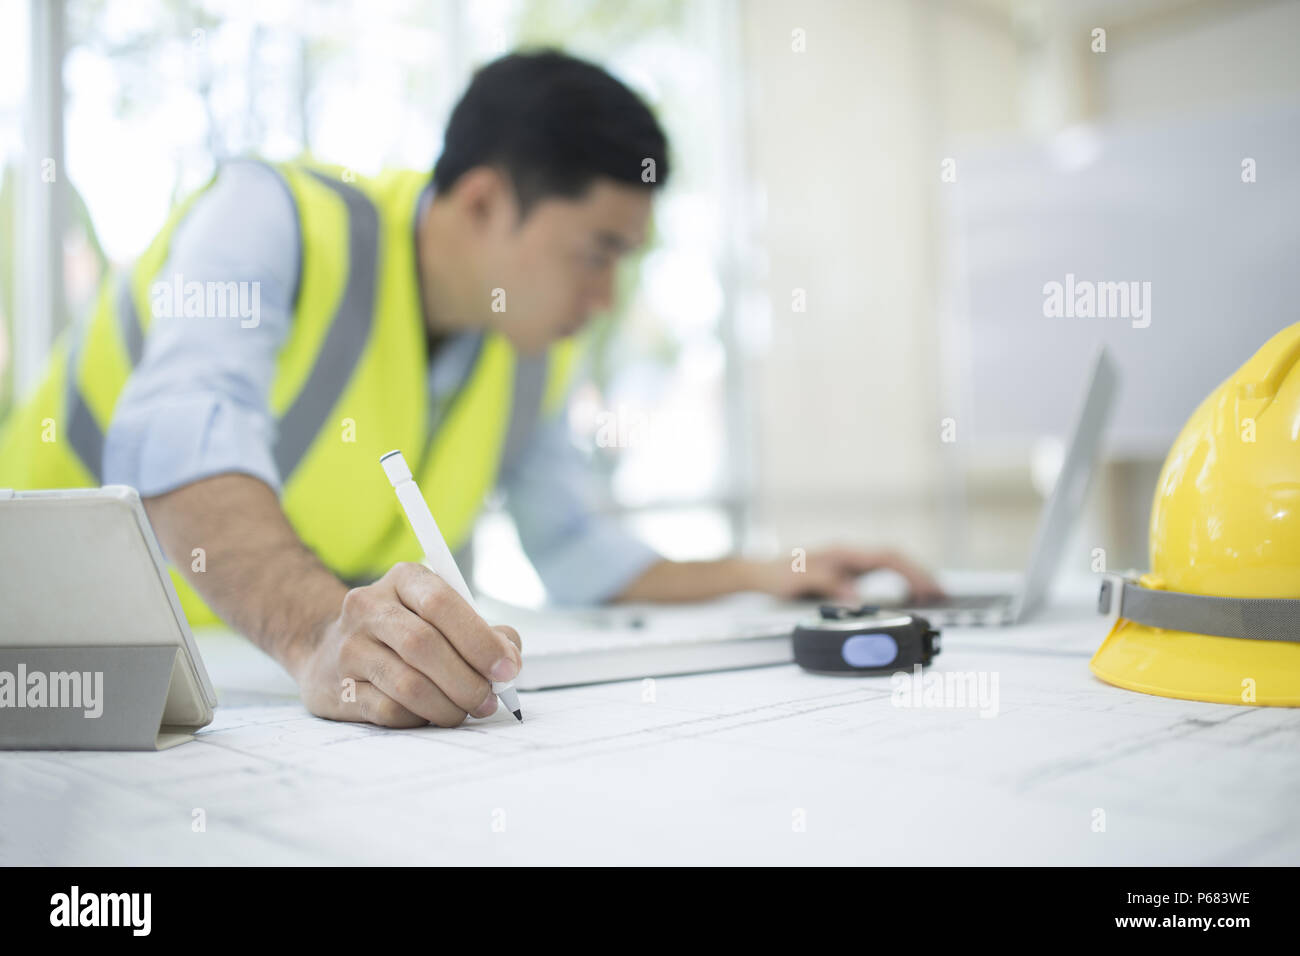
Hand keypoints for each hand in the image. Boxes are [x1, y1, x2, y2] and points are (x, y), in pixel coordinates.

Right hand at [289, 562, 521, 727]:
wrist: (330, 649)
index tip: (507, 669)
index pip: (441, 602)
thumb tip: (508, 661)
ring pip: (408, 684)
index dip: (479, 639)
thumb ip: (484, 633)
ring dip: (448, 706)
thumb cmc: (405, 632)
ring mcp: (349, 647)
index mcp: (403, 579)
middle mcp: (369, 607)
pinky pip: (388, 711)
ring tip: (463, 712)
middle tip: (488, 700)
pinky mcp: (338, 688)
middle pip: (424, 645)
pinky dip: (420, 718)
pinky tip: (429, 715)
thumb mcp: (443, 616)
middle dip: (467, 680)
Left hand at [756, 546, 944, 602]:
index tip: (927, 587)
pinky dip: (900, 579)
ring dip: (913, 575)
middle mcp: (850, 554)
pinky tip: (910, 592)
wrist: (762, 571)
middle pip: (895, 558)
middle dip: (920, 573)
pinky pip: (883, 571)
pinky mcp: (849, 570)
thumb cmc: (779, 574)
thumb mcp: (802, 581)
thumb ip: (830, 586)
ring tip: (935, 593)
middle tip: (942, 593)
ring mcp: (851, 561)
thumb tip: (857, 599)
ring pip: (892, 563)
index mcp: (843, 553)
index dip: (911, 572)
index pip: (887, 558)